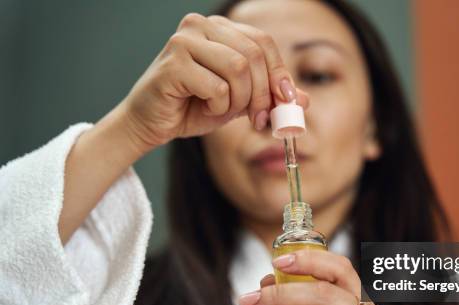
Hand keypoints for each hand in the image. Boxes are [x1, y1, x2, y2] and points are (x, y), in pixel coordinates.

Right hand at [117, 13, 308, 151]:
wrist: (153, 123)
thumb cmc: (194, 108)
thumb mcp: (240, 101)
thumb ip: (269, 96)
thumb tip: (303, 99)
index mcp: (219, 28)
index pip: (263, 42)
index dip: (279, 74)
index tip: (285, 102)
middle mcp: (200, 26)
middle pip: (254, 55)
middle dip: (263, 93)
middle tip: (259, 119)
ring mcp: (184, 41)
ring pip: (239, 68)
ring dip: (240, 100)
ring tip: (225, 111)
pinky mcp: (173, 64)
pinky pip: (217, 87)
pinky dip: (218, 107)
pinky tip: (204, 109)